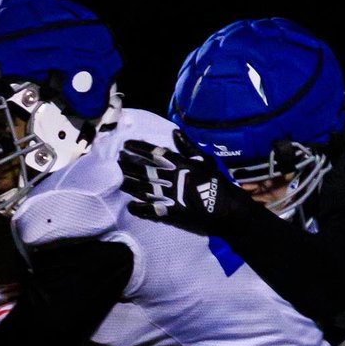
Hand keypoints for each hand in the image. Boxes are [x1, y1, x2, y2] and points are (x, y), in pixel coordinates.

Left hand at [117, 129, 251, 234]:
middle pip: (145, 170)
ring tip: (119, 179)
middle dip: (129, 166)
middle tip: (116, 162)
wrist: (228, 210)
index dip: (139, 148)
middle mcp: (173, 179)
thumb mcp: (205, 161)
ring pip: (145, 188)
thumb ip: (188, 147)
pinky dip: (140, 209)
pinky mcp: (172, 213)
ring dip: (130, 184)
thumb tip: (175, 132)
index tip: (126, 145)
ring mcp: (171, 196)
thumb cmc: (218, 184)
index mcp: (181, 164)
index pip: (155, 153)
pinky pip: (151, 210)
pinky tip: (131, 206)